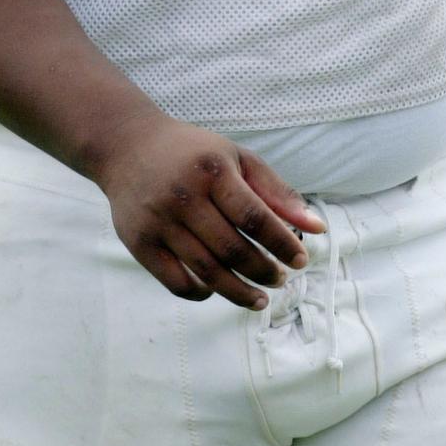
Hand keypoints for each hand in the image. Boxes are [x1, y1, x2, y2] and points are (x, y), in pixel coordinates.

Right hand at [93, 110, 324, 309]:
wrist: (128, 146)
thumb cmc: (195, 154)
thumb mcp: (239, 159)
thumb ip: (278, 192)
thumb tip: (318, 229)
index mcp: (212, 170)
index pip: (255, 216)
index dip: (282, 243)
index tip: (300, 260)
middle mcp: (183, 196)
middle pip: (232, 248)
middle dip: (263, 271)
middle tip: (281, 280)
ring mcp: (158, 222)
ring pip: (206, 271)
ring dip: (238, 292)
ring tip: (260, 299)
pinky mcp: (139, 243)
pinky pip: (175, 282)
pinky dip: (201, 293)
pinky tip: (218, 291)